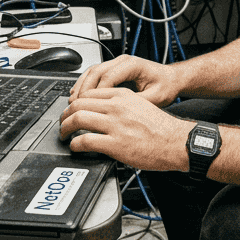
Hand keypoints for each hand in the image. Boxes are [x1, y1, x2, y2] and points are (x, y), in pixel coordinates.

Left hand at [59, 88, 190, 170]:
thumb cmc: (161, 128)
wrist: (176, 142)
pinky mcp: (114, 144)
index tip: (73, 109)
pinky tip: (76, 147)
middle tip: (63, 122)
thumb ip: (121, 106)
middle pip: (79, 103)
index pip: (89, 93)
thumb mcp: (141, 106)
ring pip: (78, 118)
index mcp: (123, 96)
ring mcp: (115, 125)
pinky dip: (75, 144)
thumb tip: (103, 112)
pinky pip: (85, 140)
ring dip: (65, 127)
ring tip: (64, 134)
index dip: (76, 102)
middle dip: (66, 114)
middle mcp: (117, 107)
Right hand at [70, 54, 185, 107]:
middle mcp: (123, 61)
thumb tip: (120, 113)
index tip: (87, 106)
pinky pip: (95, 74)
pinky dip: (84, 83)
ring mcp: (117, 64)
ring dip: (81, 86)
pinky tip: (78, 94)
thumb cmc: (166, 87)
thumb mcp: (156, 98)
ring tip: (73, 101)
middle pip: (96, 72)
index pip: (108, 77)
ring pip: (92, 71)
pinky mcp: (114, 69)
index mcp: (133, 65)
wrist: (171, 80)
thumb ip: (137, 103)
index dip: (95, 93)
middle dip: (83, 89)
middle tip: (74, 105)